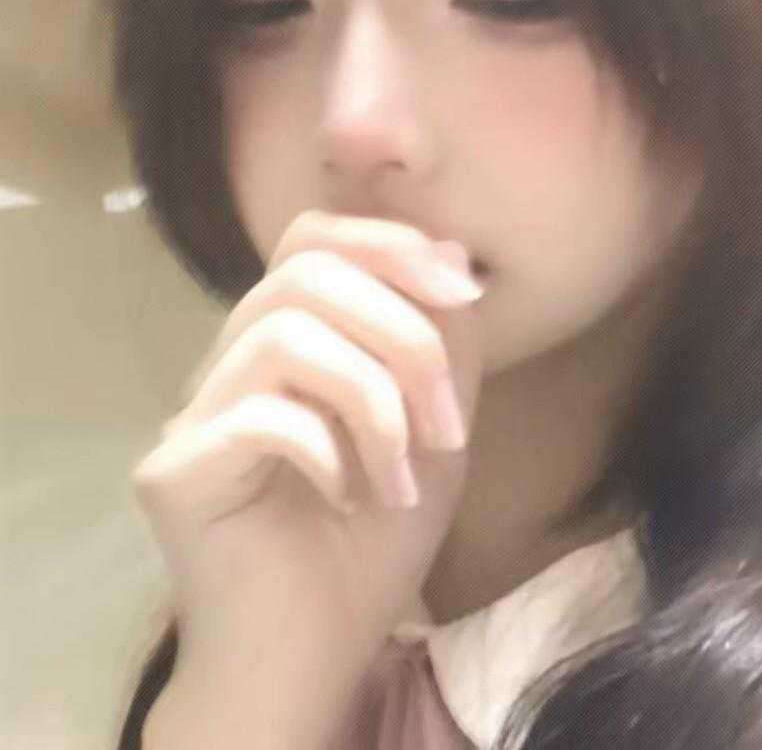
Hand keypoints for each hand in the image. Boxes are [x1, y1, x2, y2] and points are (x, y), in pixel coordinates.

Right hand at [130, 210, 484, 673]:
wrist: (320, 646)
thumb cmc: (375, 537)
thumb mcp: (436, 427)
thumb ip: (444, 342)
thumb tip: (449, 248)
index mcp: (292, 341)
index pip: (313, 240)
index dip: (387, 244)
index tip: (463, 292)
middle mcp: (231, 361)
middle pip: (303, 274)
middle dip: (404, 337)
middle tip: (449, 428)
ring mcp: (195, 412)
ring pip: (281, 335)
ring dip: (375, 403)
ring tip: (404, 478)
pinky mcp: (173, 470)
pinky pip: (257, 416)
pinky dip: (328, 449)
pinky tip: (350, 497)